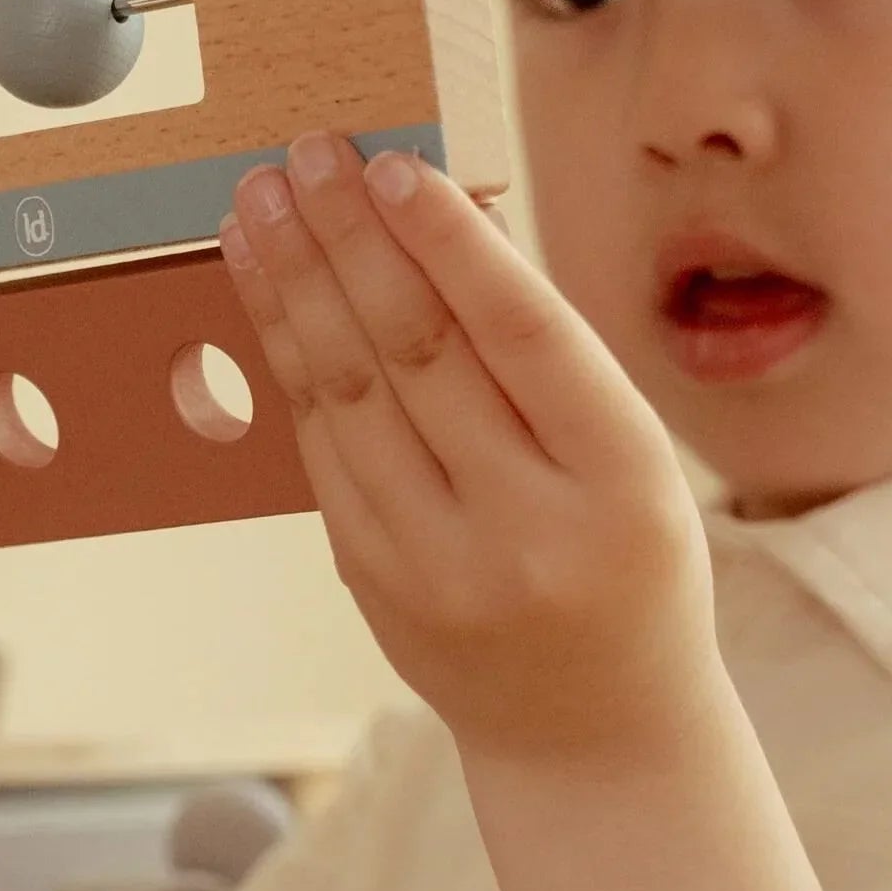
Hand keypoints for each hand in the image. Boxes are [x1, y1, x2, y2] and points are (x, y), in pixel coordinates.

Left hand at [220, 135, 716, 771]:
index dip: (450, 244)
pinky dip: (287, 353)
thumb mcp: (632, 457)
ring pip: (347, 394)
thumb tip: (447, 215)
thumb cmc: (628, 562)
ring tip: (260, 201)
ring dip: (294, 284)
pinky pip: (318, 445)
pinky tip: (267, 287)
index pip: (522, 336)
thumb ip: (547, 352)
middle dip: (349, 239)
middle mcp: (526, 527)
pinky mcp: (371, 580)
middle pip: (416, 353)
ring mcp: (437, 564)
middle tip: (305, 155)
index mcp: (620, 481)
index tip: (393, 166)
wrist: (596, 735)